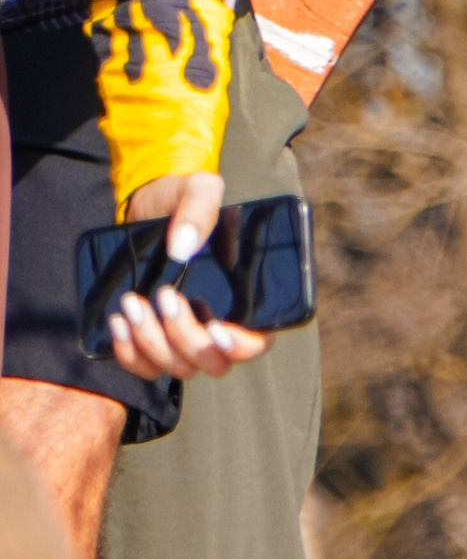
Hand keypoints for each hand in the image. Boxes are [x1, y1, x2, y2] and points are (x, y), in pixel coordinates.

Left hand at [103, 169, 271, 383]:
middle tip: (163, 296)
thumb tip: (182, 248)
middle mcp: (216, 327)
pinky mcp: (151, 340)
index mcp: (243, 299)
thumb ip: (198, 210)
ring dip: (152, 342)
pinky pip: (146, 367)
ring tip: (131, 302)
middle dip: (185, 337)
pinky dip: (130, 353)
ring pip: (178, 367)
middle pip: (213, 363)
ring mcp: (183, 338)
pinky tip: (119, 322)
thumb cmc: (182, 200)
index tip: (216, 329)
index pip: (256, 342)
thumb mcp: (197, 190)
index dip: (241, 346)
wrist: (145, 205)